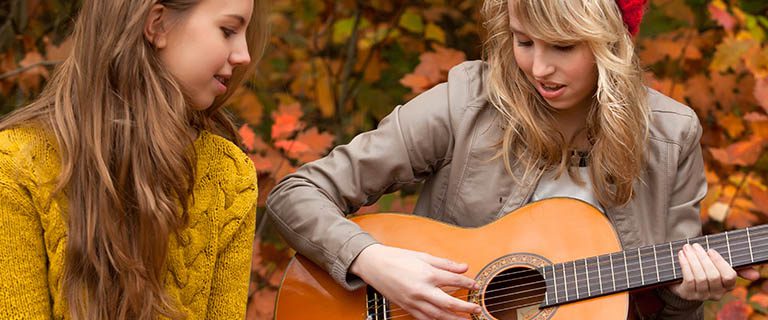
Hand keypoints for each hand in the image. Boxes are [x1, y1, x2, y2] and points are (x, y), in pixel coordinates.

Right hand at [350, 244, 481, 319]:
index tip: (476, 284)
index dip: (467, 282)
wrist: (374, 265)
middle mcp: (421, 290)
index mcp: (427, 273)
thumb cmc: (398, 258)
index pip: (453, 280)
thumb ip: (445, 263)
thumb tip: (464, 266)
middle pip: (448, 303)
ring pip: (438, 315)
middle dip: (465, 308)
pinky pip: (424, 318)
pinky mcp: (407, 307)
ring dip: (454, 319)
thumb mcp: (423, 256)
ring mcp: (413, 301)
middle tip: (477, 309)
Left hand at [669, 243, 759, 300]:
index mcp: (727, 286)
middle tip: (695, 245)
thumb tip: (756, 275)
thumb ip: (738, 268)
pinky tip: (681, 255)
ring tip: (687, 248)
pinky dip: (685, 265)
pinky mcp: (688, 294)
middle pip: (713, 276)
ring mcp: (702, 295)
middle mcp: (716, 294)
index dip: (720, 262)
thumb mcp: (720, 267)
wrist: (684, 282)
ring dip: (692, 260)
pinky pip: (689, 279)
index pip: (729, 276)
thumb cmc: (706, 269)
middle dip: (703, 258)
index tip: (711, 250)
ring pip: (700, 277)